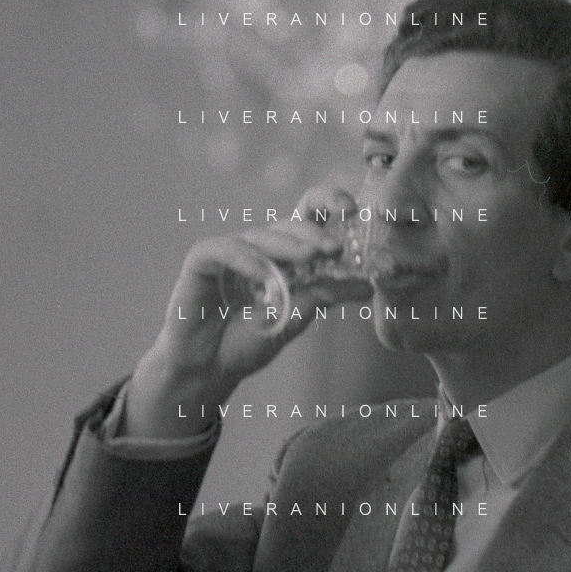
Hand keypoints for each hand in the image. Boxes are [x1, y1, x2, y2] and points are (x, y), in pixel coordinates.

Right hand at [123, 186, 372, 437]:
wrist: (209, 368)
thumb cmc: (249, 341)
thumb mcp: (296, 319)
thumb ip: (326, 297)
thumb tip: (368, 287)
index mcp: (285, 256)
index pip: (308, 218)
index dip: (329, 204)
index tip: (353, 211)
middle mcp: (259, 248)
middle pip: (288, 224)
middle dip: (314, 234)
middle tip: (335, 250)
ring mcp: (230, 251)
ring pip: (261, 237)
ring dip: (287, 246)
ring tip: (311, 258)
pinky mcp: (202, 259)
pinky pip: (226, 250)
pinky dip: (247, 261)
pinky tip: (266, 276)